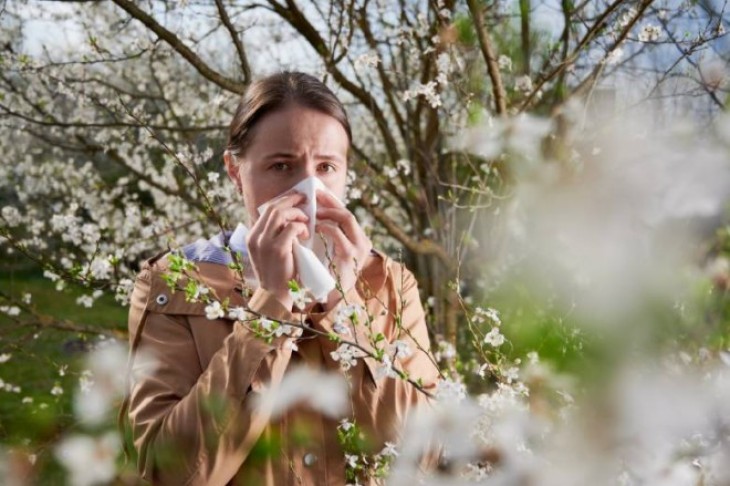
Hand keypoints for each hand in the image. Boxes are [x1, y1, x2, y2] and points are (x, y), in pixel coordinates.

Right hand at [246, 192, 308, 308]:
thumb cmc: (277, 274)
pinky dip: (301, 227)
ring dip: (297, 214)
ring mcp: (264, 243)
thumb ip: (273, 235)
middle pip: (273, 208)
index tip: (295, 199)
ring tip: (306, 221)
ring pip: (281, 214)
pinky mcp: (278, 249)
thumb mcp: (269, 252)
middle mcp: (255, 237)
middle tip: (305, 199)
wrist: (275, 296)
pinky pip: (291, 227)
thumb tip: (289, 217)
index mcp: (252, 236)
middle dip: (291, 200)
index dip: (282, 201)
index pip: (266, 209)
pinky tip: (306, 235)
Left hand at [315, 191, 372, 309]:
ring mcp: (358, 249)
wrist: (334, 300)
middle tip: (313, 197)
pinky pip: (338, 233)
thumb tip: (316, 215)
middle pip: (348, 213)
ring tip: (313, 212)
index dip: (332, 202)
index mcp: (359, 240)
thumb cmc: (329, 276)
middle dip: (330, 202)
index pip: (346, 214)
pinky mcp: (350, 256)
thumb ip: (329, 237)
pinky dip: (326, 227)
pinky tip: (315, 227)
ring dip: (328, 212)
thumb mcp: (332, 253)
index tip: (318, 193)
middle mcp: (363, 242)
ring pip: (346, 219)